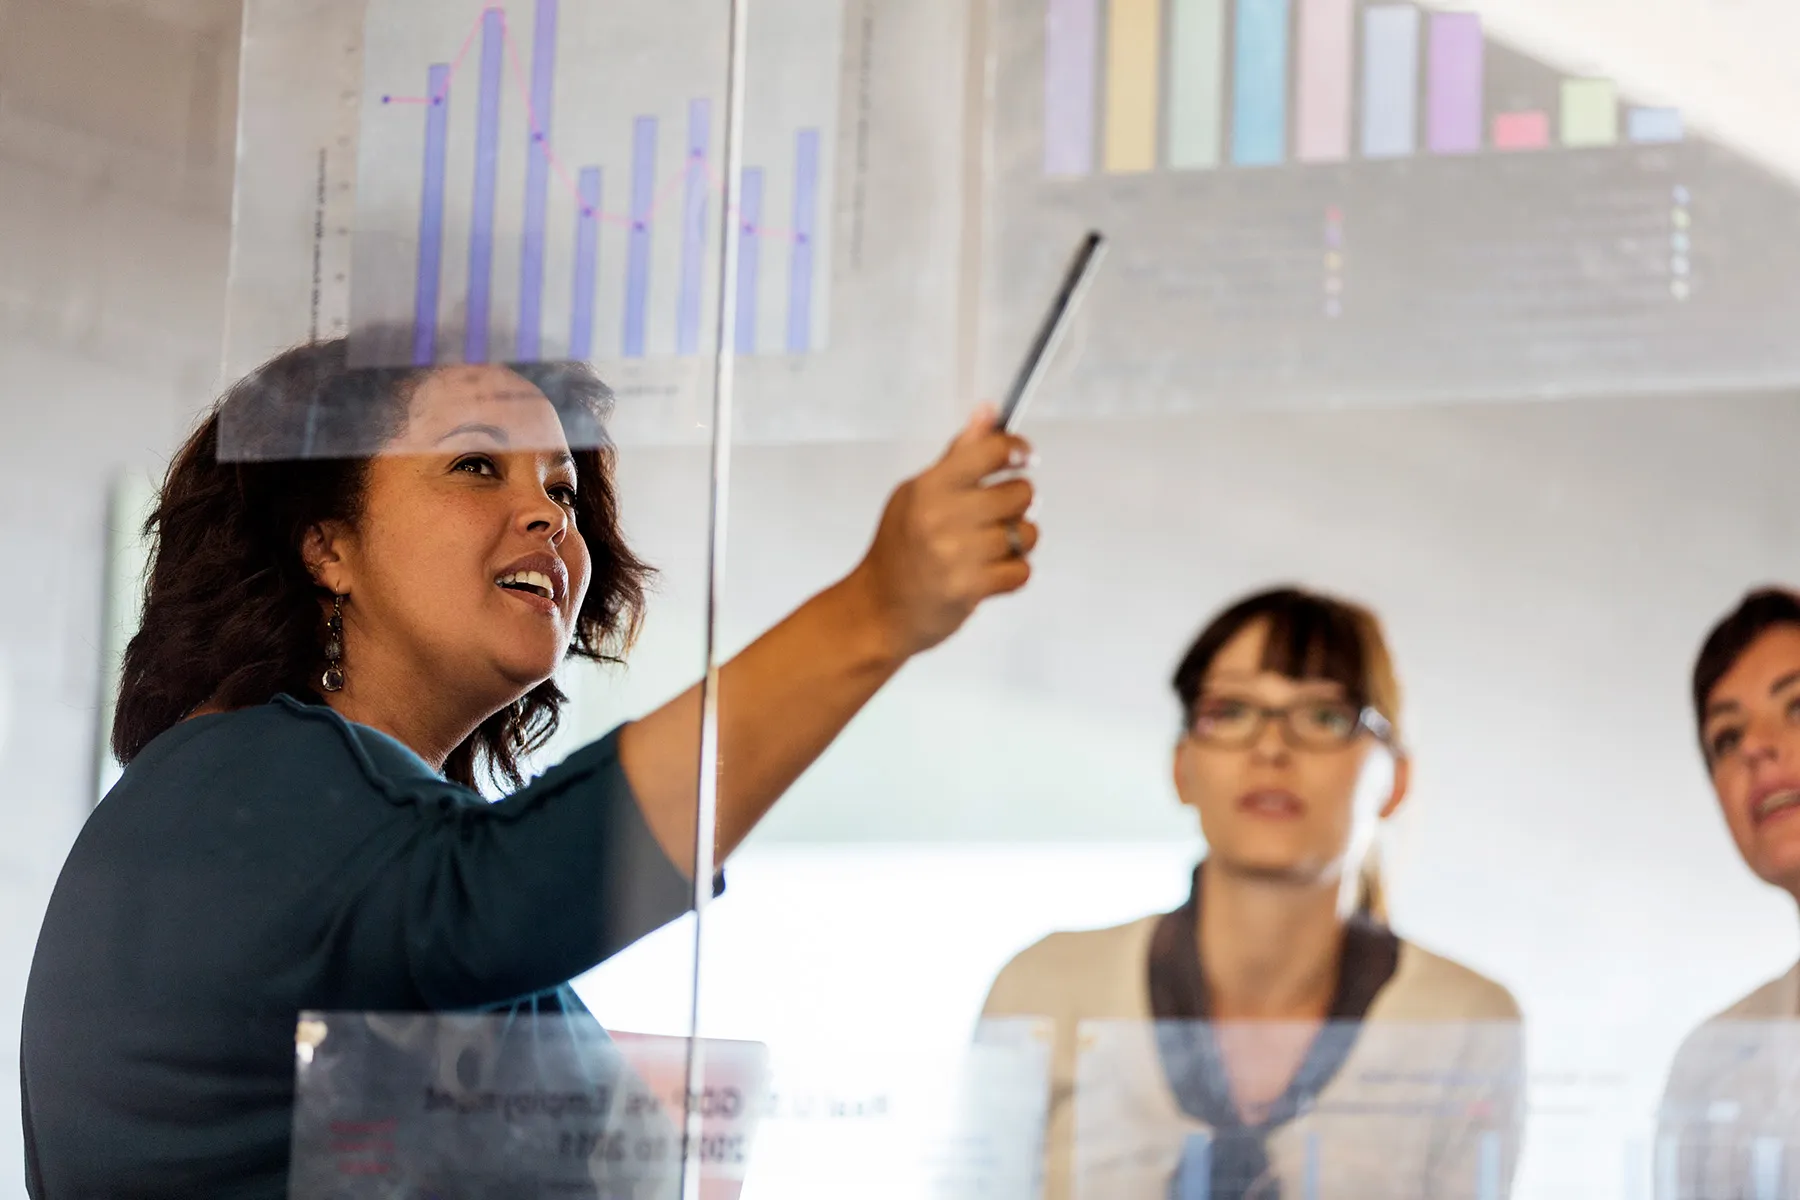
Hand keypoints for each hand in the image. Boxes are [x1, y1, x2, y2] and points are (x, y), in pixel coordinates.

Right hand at [847, 406, 1037, 659]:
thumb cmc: (898, 549)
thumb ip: (958, 454)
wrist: (877, 609)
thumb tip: (989, 410)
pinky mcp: (970, 588)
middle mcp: (942, 516)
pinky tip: (991, 573)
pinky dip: (1013, 573)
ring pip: (1026, 534)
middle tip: (1001, 514)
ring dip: (1018, 542)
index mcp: (929, 486)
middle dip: (1018, 503)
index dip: (1016, 450)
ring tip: (994, 547)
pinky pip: (1022, 570)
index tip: (1023, 458)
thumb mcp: (917, 493)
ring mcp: (957, 554)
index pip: (991, 450)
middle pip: (1020, 493)